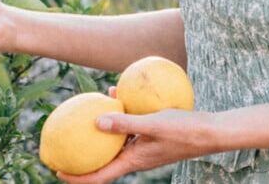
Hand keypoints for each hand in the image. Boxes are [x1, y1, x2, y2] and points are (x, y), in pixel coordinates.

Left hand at [55, 86, 219, 183]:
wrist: (210, 132)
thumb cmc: (184, 130)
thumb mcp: (153, 124)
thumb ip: (125, 123)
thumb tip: (96, 121)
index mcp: (133, 161)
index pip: (99, 176)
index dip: (77, 177)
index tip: (57, 170)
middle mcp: (136, 157)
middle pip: (104, 161)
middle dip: (84, 153)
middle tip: (65, 140)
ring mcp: (144, 147)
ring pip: (116, 142)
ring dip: (102, 130)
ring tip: (89, 110)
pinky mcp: (152, 136)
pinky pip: (129, 128)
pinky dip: (120, 116)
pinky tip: (117, 93)